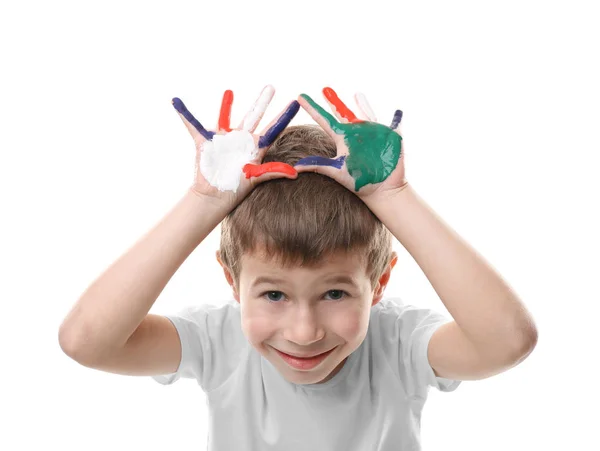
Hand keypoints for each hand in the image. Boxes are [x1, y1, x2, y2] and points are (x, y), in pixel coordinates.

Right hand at [172, 85, 299, 205]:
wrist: (213, 196)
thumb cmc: (236, 189)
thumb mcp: (256, 178)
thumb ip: (273, 171)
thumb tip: (295, 174)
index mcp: (255, 147)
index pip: (272, 128)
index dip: (283, 116)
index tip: (296, 103)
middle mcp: (241, 140)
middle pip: (254, 116)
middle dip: (262, 102)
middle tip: (271, 87)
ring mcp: (223, 139)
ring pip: (226, 117)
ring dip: (226, 104)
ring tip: (229, 92)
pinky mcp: (205, 142)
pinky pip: (193, 125)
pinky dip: (184, 114)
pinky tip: (176, 102)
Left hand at [294, 87, 406, 200]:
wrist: (382, 189)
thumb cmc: (359, 181)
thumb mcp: (337, 171)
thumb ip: (318, 165)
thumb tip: (295, 167)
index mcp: (342, 138)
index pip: (324, 120)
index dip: (312, 108)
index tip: (300, 96)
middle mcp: (356, 133)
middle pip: (343, 113)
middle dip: (334, 101)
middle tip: (324, 89)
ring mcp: (372, 133)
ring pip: (366, 114)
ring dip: (362, 104)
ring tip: (357, 94)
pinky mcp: (390, 136)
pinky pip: (395, 124)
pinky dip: (397, 118)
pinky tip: (398, 112)